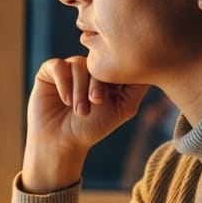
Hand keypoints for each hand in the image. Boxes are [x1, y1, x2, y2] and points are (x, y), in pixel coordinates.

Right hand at [22, 56, 149, 191]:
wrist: (61, 141)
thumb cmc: (93, 127)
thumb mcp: (124, 107)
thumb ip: (138, 86)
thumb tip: (151, 63)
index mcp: (107, 73)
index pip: (115, 62)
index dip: (114, 78)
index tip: (108, 100)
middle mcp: (89, 67)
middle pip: (97, 61)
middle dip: (97, 84)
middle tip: (96, 103)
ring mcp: (69, 68)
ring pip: (78, 65)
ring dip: (79, 90)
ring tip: (79, 110)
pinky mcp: (50, 71)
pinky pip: (58, 66)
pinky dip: (63, 83)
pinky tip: (65, 100)